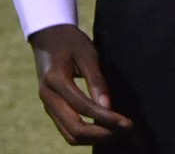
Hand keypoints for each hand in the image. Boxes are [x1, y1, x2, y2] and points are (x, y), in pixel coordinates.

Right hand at [31, 24, 132, 144]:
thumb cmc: (71, 42)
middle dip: (101, 134)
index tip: (127, 123)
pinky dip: (85, 134)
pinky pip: (67, 130)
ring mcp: (47, 106)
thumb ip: (96, 79)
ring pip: (69, 135)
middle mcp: (47, 97)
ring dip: (93, 138)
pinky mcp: (51, 109)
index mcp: (55, 80)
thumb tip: (108, 106)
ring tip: (117, 131)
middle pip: (74, 129)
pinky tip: (103, 128)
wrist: (48, 36)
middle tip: (125, 129)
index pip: (84, 107)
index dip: (107, 118)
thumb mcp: (87, 53)